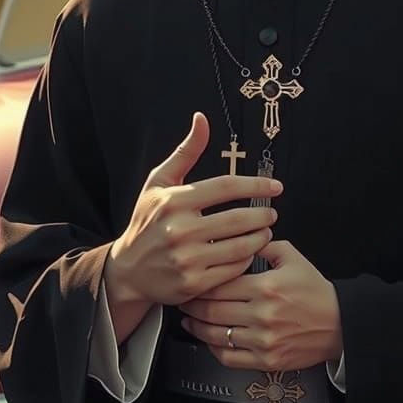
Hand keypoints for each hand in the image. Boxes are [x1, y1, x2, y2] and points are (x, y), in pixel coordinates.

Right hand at [106, 112, 282, 305]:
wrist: (127, 269)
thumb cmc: (147, 219)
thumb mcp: (160, 182)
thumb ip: (186, 151)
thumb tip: (202, 118)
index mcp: (174, 201)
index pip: (226, 187)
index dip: (255, 185)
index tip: (275, 187)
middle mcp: (179, 230)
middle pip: (238, 219)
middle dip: (262, 214)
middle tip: (272, 212)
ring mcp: (186, 259)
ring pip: (240, 247)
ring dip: (260, 237)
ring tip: (265, 231)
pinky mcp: (193, 284)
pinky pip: (232, 270)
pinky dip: (247, 259)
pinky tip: (249, 251)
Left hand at [179, 240, 343, 371]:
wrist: (338, 323)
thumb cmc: (315, 291)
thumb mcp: (293, 257)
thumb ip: (264, 245)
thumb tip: (239, 237)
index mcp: (266, 286)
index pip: (220, 284)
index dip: (200, 282)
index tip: (192, 278)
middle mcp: (262, 315)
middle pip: (213, 310)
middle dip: (192, 304)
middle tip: (182, 298)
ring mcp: (263, 340)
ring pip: (216, 336)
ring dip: (197, 327)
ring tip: (188, 319)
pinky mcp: (266, 360)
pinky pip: (229, 358)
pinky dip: (213, 349)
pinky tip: (208, 339)